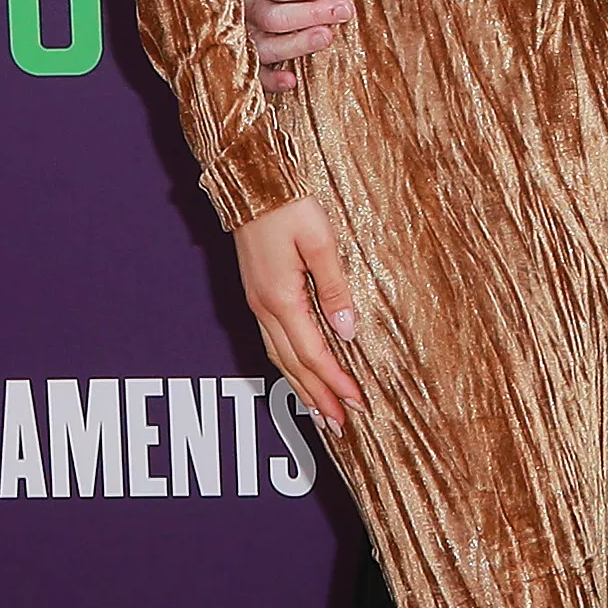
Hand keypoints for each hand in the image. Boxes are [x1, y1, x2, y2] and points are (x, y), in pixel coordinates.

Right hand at [233, 0, 349, 93]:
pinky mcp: (244, 57)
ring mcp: (237, 34)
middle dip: (312, 14)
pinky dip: (270, 81)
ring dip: (297, 45)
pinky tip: (292, 81)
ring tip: (327, 37)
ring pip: (263, 46)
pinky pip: (253, 74)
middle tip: (344, 10)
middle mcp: (235, 6)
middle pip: (271, 17)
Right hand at [234, 197, 363, 433]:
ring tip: (321, 413)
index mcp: (280, 298)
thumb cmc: (288, 204)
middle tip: (341, 426)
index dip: (336, 381)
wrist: (250, 181)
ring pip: (280, 357)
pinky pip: (274, 341)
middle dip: (318, 397)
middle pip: (293, 365)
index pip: (313, 353)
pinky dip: (289, 365)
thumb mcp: (320, 240)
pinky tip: (299, 372)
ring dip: (301, 387)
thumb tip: (347, 330)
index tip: (357, 403)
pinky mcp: (259, 293)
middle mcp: (264, 307)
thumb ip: (334, 286)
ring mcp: (258, 302)